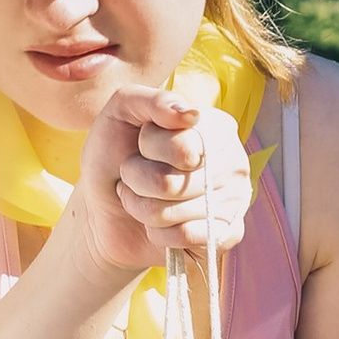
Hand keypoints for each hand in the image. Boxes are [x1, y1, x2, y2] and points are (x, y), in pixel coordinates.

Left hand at [70, 88, 253, 278]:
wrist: (104, 209)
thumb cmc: (114, 156)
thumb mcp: (120, 114)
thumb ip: (152, 100)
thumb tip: (191, 115)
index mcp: (214, 126)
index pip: (183, 146)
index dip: (148, 149)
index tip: (141, 146)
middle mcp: (232, 161)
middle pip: (172, 184)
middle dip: (137, 181)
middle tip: (135, 177)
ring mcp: (233, 201)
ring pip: (173, 213)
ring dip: (142, 208)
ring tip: (142, 199)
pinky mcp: (226, 235)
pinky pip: (186, 238)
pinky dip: (159, 234)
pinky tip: (160, 225)